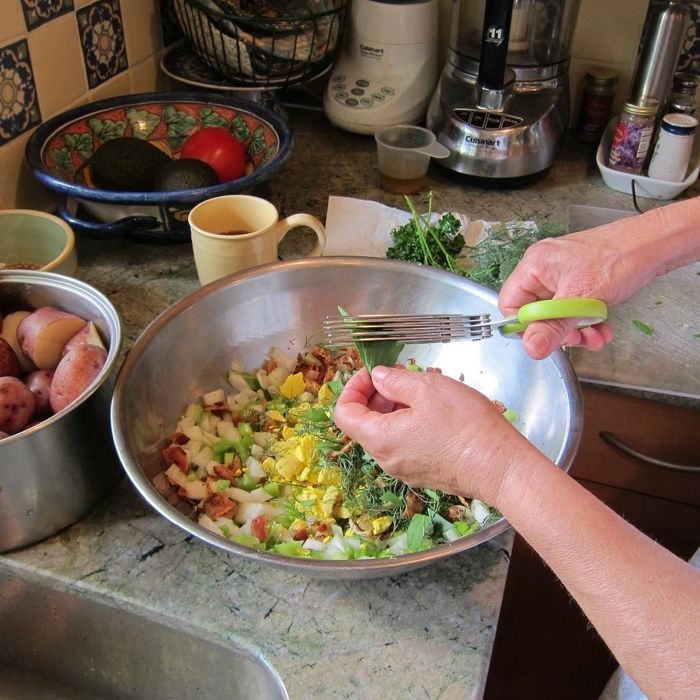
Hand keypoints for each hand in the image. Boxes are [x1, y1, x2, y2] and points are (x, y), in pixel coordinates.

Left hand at [333, 366, 537, 506]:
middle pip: (365, 423)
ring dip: (396, 408)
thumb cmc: (465, 426)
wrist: (500, 466)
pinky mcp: (423, 473)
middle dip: (377, 395)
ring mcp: (404, 469)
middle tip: (403, 376)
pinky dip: (409, 423)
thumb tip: (379, 377)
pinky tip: (435, 411)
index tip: (373, 372)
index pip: (344, 414)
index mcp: (380, 439)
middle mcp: (386, 459)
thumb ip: (395, 380)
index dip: (353, 388)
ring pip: (386, 433)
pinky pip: (404, 444)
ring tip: (424, 391)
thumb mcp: (428, 389)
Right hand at [498, 230, 650, 358]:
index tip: (544, 338)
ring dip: (575, 330)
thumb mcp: (580, 300)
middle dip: (558, 330)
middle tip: (575, 338)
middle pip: (535, 311)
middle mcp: (544, 268)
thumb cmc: (618, 259)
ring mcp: (562, 274)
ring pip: (556, 313)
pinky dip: (585, 321)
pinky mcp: (579, 281)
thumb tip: (531, 347)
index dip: (525, 325)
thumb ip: (553, 327)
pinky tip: (601, 328)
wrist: (653, 246)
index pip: (510, 304)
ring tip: (594, 336)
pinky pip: (572, 308)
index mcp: (534, 265)